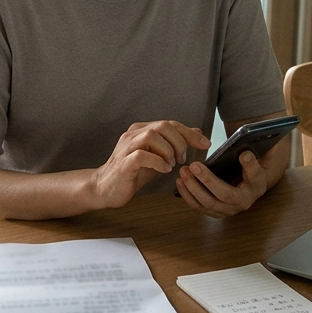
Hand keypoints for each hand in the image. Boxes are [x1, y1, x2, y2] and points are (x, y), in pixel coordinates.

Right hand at [91, 121, 209, 209]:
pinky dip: (157, 162)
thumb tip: (196, 132)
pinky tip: (163, 170)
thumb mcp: (158, 157)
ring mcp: (126, 147)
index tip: (206, 143)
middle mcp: (133, 134)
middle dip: (179, 142)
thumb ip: (174, 144)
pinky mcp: (123, 163)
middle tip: (182, 159)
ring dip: (168, 150)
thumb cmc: (132, 173)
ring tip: (171, 164)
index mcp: (141, 130)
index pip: (170, 123)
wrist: (105, 188)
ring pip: (152, 135)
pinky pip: (141, 155)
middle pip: (162, 126)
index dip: (190, 133)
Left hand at [176, 148, 275, 217]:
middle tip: (195, 165)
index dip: (250, 165)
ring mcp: (227, 210)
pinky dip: (187, 195)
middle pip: (225, 194)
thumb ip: (265, 154)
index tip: (244, 153)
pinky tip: (180, 182)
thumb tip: (272, 143)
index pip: (255, 177)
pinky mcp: (214, 213)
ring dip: (193, 187)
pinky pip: (199, 207)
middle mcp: (243, 202)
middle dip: (208, 180)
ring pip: (208, 203)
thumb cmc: (251, 174)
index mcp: (257, 187)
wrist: (245, 192)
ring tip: (184, 171)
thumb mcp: (261, 164)